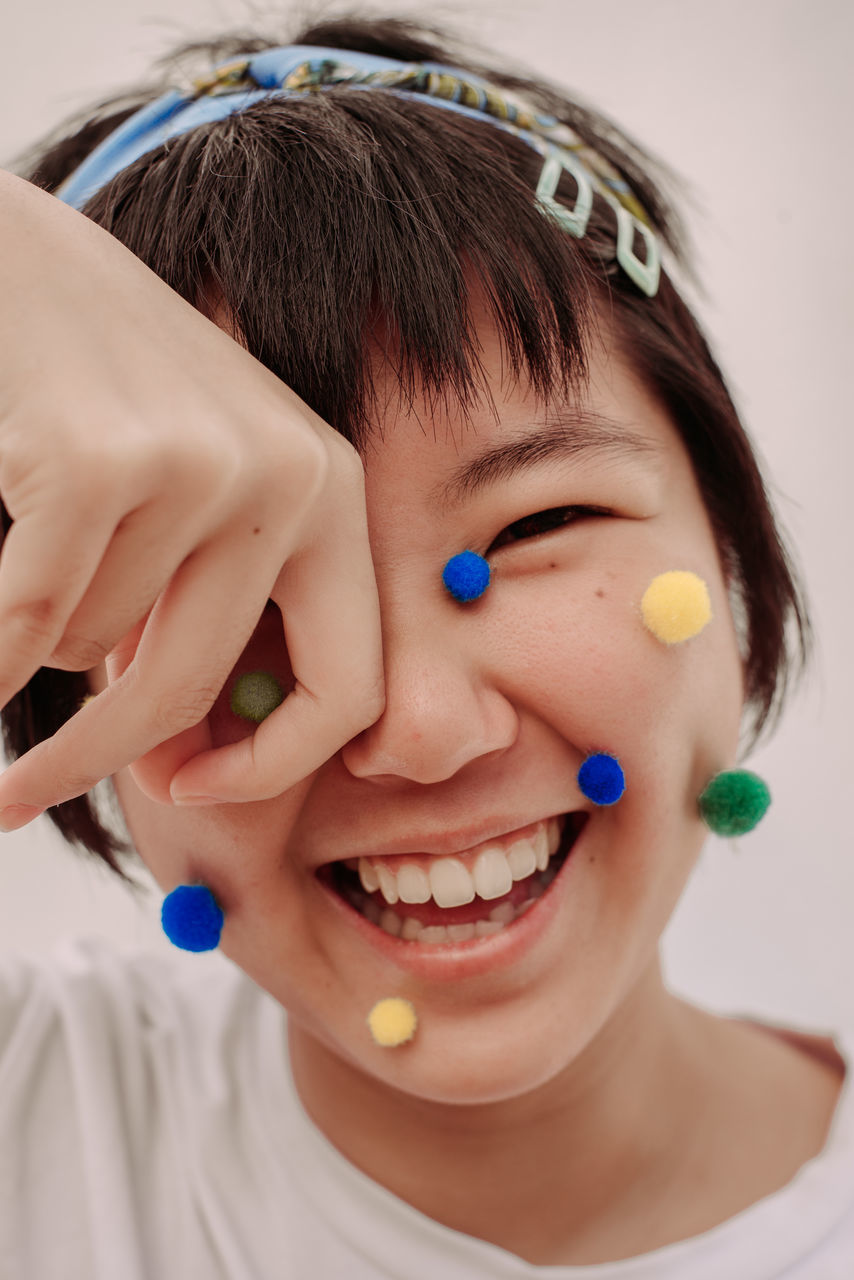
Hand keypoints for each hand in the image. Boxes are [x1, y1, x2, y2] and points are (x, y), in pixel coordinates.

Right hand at [0, 171, 383, 826]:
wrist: (9, 261)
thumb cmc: (104, 395)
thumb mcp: (199, 497)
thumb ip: (216, 609)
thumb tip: (193, 763)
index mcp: (334, 492)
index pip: (350, 688)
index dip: (269, 767)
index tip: (190, 788)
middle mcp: (292, 476)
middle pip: (201, 692)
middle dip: (98, 765)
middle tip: (21, 799)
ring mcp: (202, 462)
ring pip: (95, 651)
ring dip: (38, 638)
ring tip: (28, 557)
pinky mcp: (99, 460)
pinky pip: (30, 623)